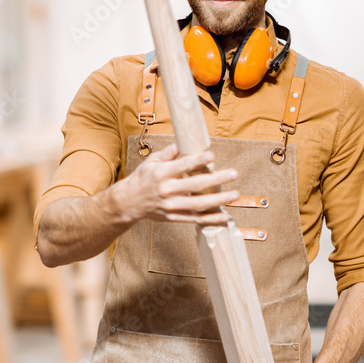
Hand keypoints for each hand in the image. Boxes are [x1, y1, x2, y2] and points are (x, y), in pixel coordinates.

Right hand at [118, 142, 239, 224]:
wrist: (128, 202)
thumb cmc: (142, 178)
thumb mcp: (151, 161)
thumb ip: (168, 153)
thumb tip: (182, 143)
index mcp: (161, 173)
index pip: (182, 166)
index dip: (197, 161)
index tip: (212, 156)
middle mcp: (167, 190)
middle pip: (195, 185)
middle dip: (216, 179)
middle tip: (233, 173)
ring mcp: (171, 206)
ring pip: (198, 205)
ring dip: (218, 200)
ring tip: (234, 194)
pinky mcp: (174, 217)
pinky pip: (195, 220)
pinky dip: (211, 219)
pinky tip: (225, 216)